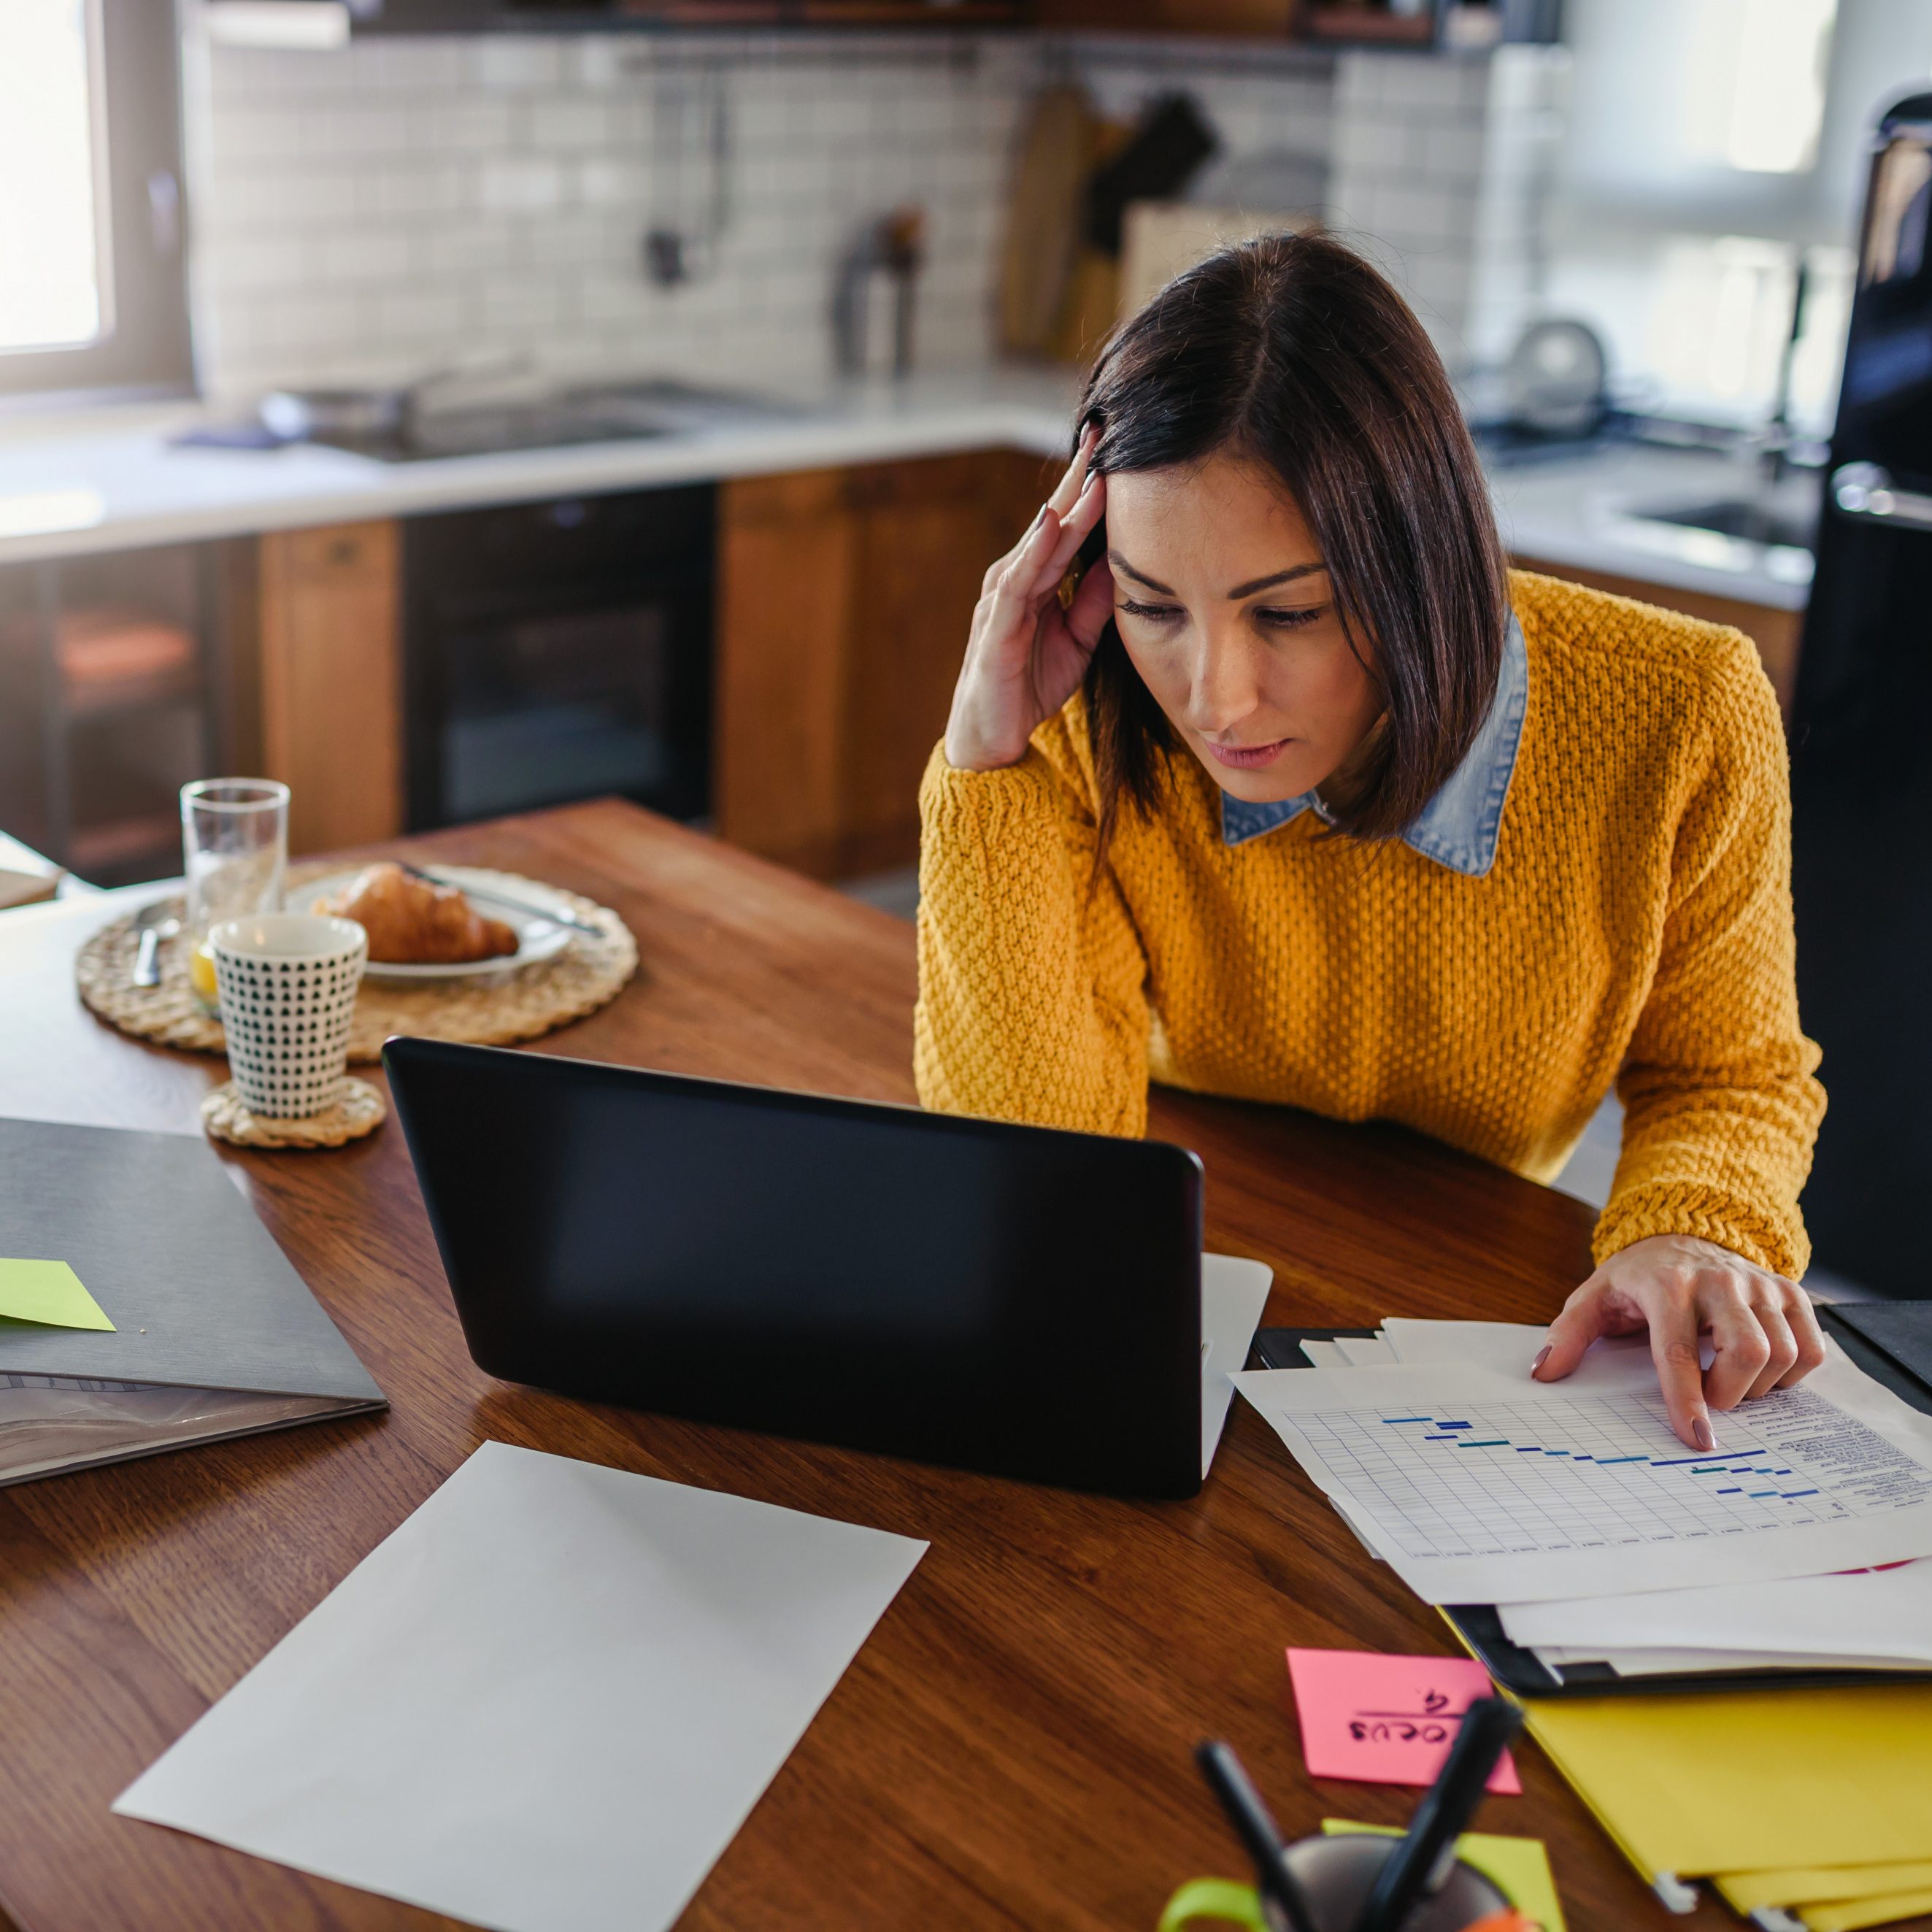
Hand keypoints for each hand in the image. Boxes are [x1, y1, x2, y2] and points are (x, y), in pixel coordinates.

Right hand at [944, 426, 1113, 771]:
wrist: (993, 736)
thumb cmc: (1030, 684)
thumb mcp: (1078, 638)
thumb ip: (1094, 599)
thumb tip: (1120, 560)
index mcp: (1037, 578)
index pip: (1067, 524)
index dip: (1092, 488)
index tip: (1120, 449)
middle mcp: (1015, 577)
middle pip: (1051, 519)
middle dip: (1078, 477)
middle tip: (1104, 432)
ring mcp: (1002, 598)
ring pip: (1038, 542)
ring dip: (1064, 504)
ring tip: (1092, 468)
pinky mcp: (997, 625)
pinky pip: (1018, 580)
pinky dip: (1034, 548)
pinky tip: (1051, 521)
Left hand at [1531, 1233, 1825, 1448]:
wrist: (1682, 1231)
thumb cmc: (1639, 1276)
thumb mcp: (1595, 1296)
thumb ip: (1568, 1333)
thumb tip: (1543, 1373)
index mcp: (1667, 1285)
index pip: (1679, 1351)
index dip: (1687, 1400)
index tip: (1696, 1439)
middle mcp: (1719, 1281)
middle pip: (1748, 1352)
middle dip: (1730, 1392)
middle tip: (1708, 1397)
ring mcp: (1760, 1284)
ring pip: (1783, 1353)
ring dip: (1758, 1386)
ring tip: (1727, 1379)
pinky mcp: (1791, 1292)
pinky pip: (1811, 1348)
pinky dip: (1791, 1373)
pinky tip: (1760, 1369)